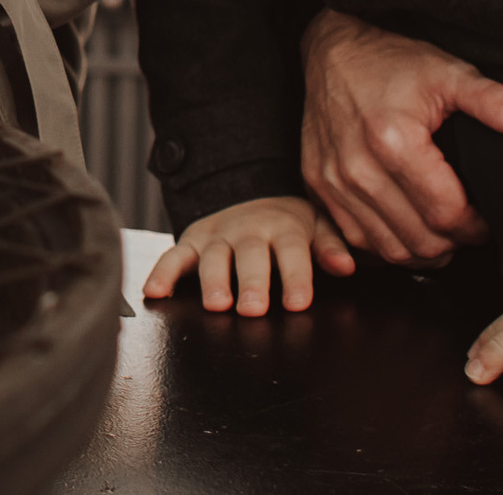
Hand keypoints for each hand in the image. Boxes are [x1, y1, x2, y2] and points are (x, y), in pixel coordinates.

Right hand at [140, 196, 352, 315]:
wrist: (251, 193)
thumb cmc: (289, 224)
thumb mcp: (317, 225)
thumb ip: (331, 246)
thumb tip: (347, 266)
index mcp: (284, 228)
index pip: (293, 252)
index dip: (295, 277)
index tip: (298, 303)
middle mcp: (248, 231)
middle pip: (250, 256)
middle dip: (251, 282)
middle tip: (253, 309)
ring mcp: (217, 236)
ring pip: (212, 258)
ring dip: (213, 281)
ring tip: (216, 305)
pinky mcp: (190, 241)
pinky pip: (173, 256)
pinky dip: (162, 272)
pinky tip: (155, 293)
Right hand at [301, 10, 502, 265]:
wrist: (332, 51)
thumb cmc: (390, 61)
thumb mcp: (447, 71)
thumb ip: (490, 99)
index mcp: (392, 141)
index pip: (446, 214)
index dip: (476, 226)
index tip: (488, 218)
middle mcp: (356, 168)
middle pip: (419, 241)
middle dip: (454, 243)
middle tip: (470, 227)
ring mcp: (332, 182)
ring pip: (388, 250)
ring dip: (422, 251)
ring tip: (443, 232)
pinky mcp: (317, 188)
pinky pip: (357, 241)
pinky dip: (387, 245)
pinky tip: (407, 229)